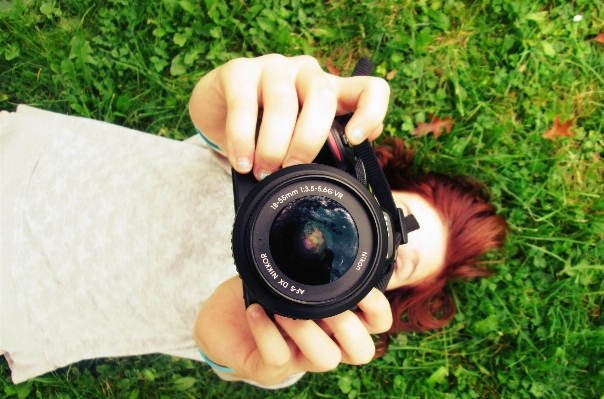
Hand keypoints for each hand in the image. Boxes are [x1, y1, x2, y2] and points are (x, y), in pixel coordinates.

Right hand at [189, 54, 389, 179]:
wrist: (216, 109)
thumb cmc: (264, 127)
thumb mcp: (298, 138)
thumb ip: (321, 149)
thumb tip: (341, 170)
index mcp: (331, 91)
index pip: (369, 89)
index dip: (371, 112)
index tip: (355, 140)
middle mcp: (307, 74)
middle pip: (322, 99)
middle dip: (307, 142)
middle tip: (291, 169)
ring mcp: (273, 68)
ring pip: (283, 104)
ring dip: (273, 146)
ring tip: (262, 172)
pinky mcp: (238, 70)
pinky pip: (243, 105)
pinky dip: (242, 140)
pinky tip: (242, 161)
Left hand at [193, 276, 391, 385]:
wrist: (221, 321)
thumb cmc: (262, 294)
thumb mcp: (288, 273)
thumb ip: (309, 261)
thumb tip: (320, 226)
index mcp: (336, 319)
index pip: (377, 323)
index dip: (378, 308)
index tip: (363, 287)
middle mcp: (325, 341)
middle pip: (362, 351)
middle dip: (349, 327)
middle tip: (326, 306)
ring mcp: (299, 358)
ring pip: (324, 359)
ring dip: (307, 331)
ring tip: (283, 309)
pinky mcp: (269, 369)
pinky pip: (277, 357)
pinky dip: (267, 332)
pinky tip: (256, 311)